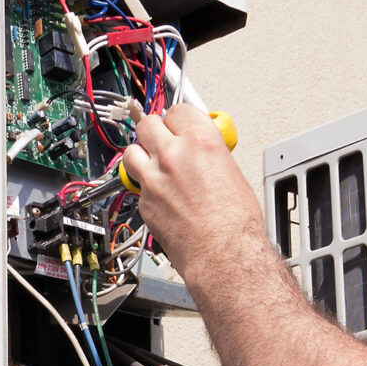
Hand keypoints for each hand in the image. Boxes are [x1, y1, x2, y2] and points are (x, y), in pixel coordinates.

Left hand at [123, 104, 260, 274]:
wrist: (223, 255)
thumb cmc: (235, 223)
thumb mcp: (232, 172)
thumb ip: (210, 154)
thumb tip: (202, 152)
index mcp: (199, 141)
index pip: (177, 110)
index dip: (178, 119)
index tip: (179, 124)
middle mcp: (172, 155)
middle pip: (147, 124)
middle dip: (155, 130)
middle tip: (164, 140)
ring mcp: (153, 179)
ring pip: (131, 152)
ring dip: (141, 155)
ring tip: (154, 165)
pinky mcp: (144, 202)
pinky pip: (137, 185)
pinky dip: (146, 188)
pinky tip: (162, 196)